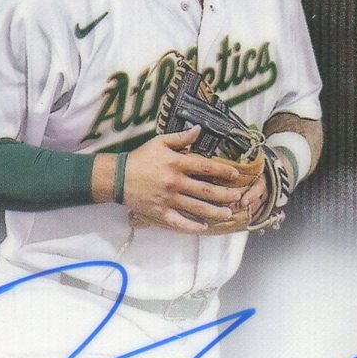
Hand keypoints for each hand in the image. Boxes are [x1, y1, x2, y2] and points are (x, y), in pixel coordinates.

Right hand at [123, 127, 249, 233]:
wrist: (118, 178)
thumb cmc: (140, 158)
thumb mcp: (159, 142)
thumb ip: (180, 138)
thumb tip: (198, 130)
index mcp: (176, 163)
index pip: (205, 167)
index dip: (222, 171)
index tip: (235, 175)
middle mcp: (175, 182)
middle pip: (206, 190)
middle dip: (225, 195)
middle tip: (238, 197)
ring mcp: (168, 200)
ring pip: (197, 208)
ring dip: (215, 212)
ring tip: (228, 214)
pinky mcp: (160, 214)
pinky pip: (180, 223)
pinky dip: (193, 226)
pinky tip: (204, 227)